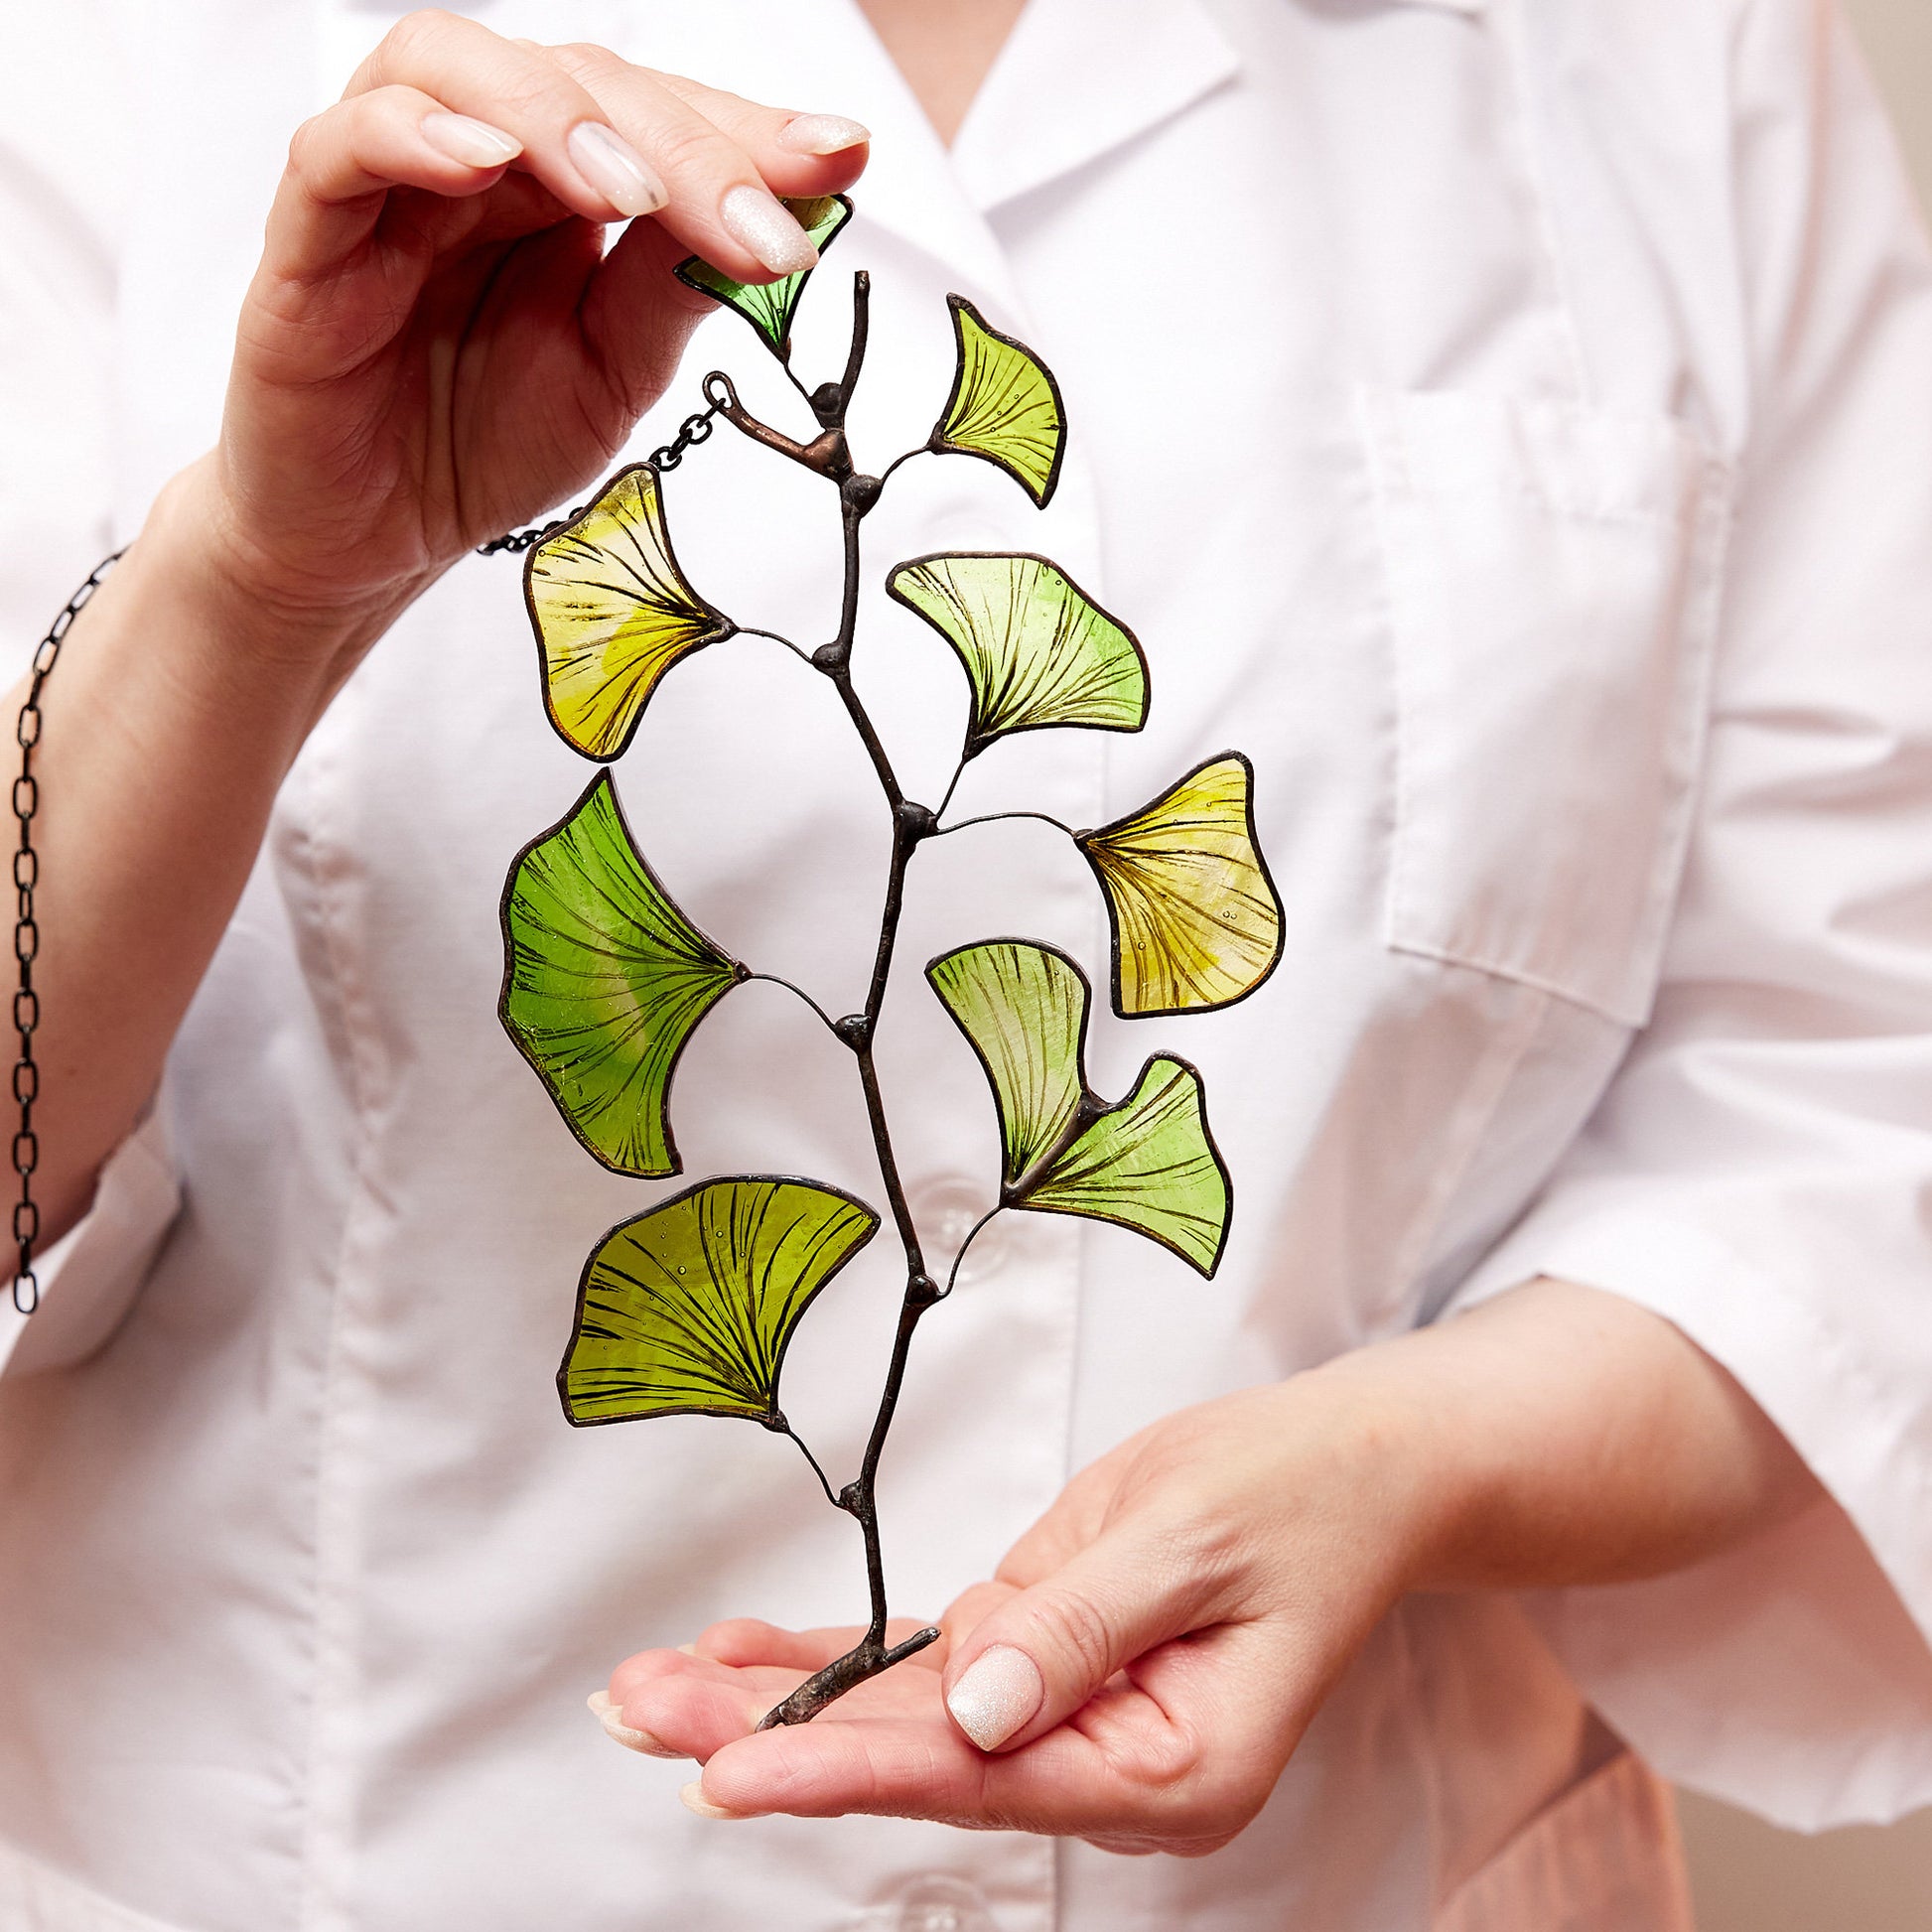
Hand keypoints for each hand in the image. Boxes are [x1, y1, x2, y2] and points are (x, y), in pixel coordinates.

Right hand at [187, 8, 867, 656]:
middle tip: (765, 216)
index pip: (656, 116)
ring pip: (454, 71)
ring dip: (558, 119)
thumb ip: (672, 288)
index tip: (842, 157)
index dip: (748, 132)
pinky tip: (483, 165)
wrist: (369, 542)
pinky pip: (337, 152)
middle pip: (577, 82)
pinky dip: (409, 138)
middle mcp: (476, 158)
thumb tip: (782, 215)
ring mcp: (387, 188)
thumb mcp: (613, 371)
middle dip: (686, 144)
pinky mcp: (306, 242)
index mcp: (557, 182)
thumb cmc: (480, 441)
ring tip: (636, 192)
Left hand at [604, 1376, 1423, 1855]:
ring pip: (904, 1717)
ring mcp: (1069, 1718)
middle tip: (643, 1714)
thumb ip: (1078, 1628)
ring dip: (778, 1699)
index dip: (851, 1768)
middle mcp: (1105, 1766)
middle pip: (919, 1757)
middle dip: (774, 1734)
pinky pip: (927, 1668)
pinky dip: (835, 1659)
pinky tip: (742, 1659)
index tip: (734, 1773)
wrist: (1353, 1467)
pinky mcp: (1042, 1656)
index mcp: (1168, 1770)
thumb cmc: (1299, 1495)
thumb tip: (969, 1712)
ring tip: (652, 1690)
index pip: (983, 1779)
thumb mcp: (1193, 1540)